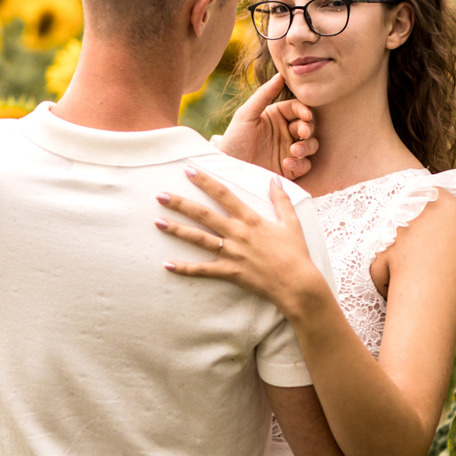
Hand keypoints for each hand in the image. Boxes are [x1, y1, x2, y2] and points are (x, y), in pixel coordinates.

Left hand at [156, 166, 329, 317]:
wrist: (298, 285)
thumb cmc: (296, 253)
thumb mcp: (291, 223)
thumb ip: (281, 199)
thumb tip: (274, 178)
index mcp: (251, 219)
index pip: (224, 195)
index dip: (205, 181)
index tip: (189, 170)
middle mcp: (238, 233)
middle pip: (204, 214)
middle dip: (180, 203)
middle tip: (160, 195)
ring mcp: (232, 253)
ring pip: (199, 239)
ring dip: (177, 230)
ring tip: (157, 222)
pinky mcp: (230, 272)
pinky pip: (203, 270)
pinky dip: (185, 268)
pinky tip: (167, 264)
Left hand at [216, 72, 317, 179]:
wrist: (228, 168)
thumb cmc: (234, 139)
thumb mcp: (246, 115)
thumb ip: (264, 94)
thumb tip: (281, 74)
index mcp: (276, 116)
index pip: (297, 108)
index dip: (304, 110)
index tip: (305, 115)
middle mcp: (285, 132)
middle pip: (308, 126)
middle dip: (308, 129)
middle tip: (302, 133)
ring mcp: (288, 151)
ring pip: (311, 145)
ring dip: (306, 147)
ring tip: (294, 150)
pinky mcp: (289, 169)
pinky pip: (304, 165)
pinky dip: (300, 164)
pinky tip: (287, 163)